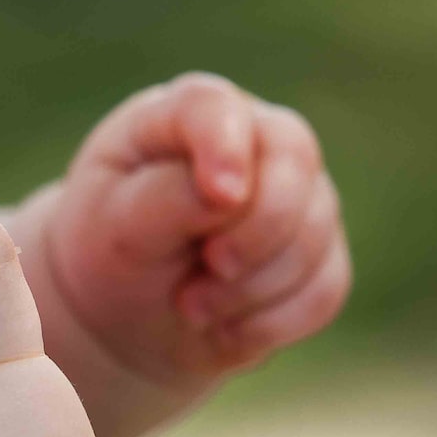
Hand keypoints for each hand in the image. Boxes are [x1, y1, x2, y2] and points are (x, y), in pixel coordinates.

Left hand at [19, 73, 347, 415]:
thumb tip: (232, 193)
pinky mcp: (320, 251)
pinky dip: (272, 322)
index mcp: (185, 115)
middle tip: (203, 274)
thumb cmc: (111, 252)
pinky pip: (325, 287)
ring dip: (250, 289)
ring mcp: (297, 192)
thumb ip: (168, 197)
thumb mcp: (116, 227)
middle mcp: (254, 140)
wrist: (128, 315)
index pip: (216, 108)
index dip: (224, 148)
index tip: (220, 197)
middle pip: (293, 161)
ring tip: (192, 307)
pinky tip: (227, 328)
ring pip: (314, 232)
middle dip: (251, 234)